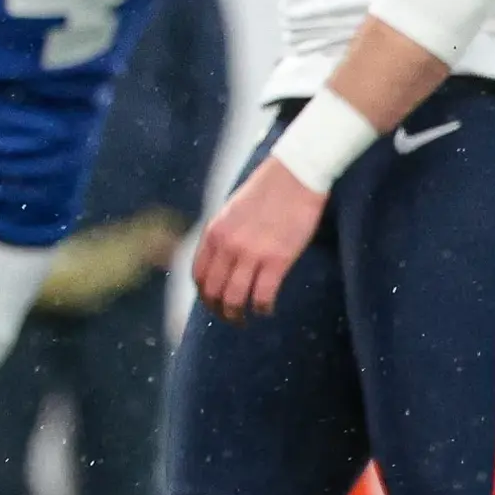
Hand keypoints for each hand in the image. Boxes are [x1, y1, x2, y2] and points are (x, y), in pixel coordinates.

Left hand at [191, 159, 324, 320]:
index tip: (214, 303)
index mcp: (214, 232)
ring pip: (235, 299)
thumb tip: (221, 261)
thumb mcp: (232, 211)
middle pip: (213, 292)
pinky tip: (267, 309)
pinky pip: (263, 296)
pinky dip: (263, 308)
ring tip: (246, 319)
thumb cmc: (268, 190)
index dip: (204, 295)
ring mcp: (252, 253)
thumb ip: (223, 235)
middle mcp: (228, 245)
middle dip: (220, 310)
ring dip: (238, 315)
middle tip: (231, 317)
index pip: (199, 275)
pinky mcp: (277, 260)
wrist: (295, 175)